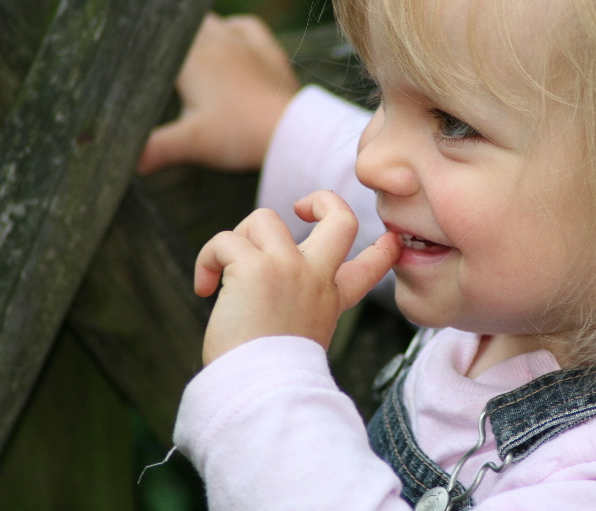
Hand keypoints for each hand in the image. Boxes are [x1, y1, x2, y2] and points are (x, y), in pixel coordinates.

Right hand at [137, 13, 300, 173]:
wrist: (292, 132)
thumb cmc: (240, 136)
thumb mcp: (191, 143)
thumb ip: (155, 148)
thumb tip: (128, 161)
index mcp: (192, 58)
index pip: (157, 39)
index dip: (142, 48)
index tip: (130, 59)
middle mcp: (216, 40)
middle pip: (183, 27)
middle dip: (169, 41)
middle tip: (158, 62)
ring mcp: (244, 42)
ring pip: (212, 22)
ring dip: (198, 32)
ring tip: (186, 50)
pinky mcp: (268, 51)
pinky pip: (245, 25)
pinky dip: (233, 28)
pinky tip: (228, 37)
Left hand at [195, 190, 401, 364]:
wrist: (258, 395)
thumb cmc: (266, 375)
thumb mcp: (297, 337)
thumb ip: (295, 306)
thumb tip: (262, 289)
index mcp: (330, 299)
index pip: (371, 267)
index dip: (384, 249)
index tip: (392, 238)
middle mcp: (316, 278)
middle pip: (342, 219)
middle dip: (323, 200)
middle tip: (300, 208)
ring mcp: (289, 268)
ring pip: (264, 218)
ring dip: (236, 239)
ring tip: (221, 272)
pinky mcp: (255, 267)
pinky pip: (224, 241)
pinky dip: (207, 260)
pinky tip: (204, 288)